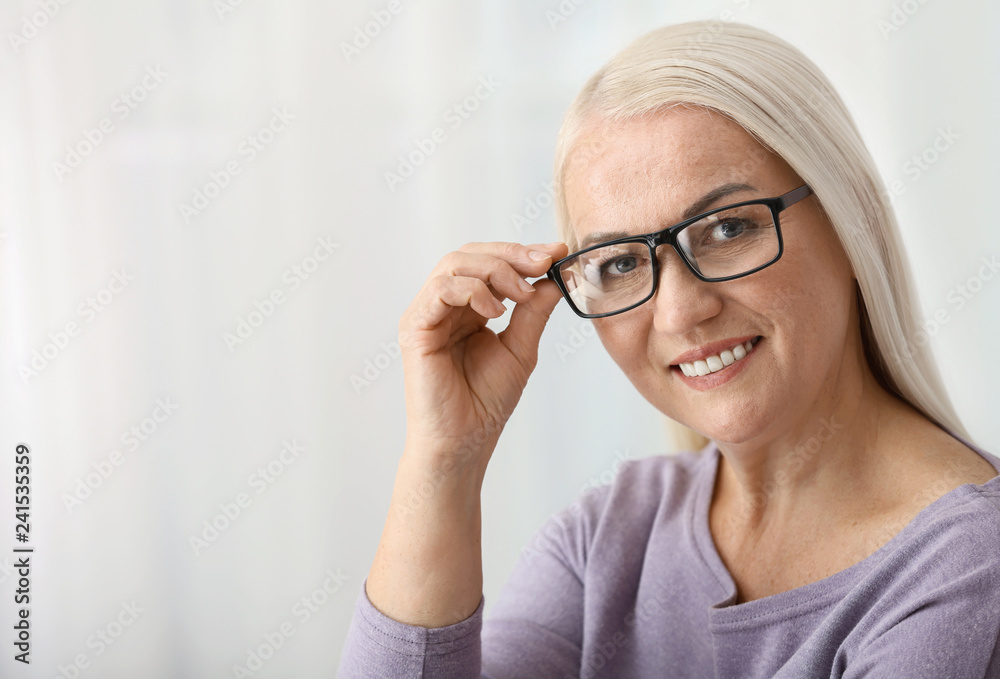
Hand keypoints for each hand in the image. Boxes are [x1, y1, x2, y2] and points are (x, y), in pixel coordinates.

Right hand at [399, 240, 568, 470]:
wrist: (463, 442)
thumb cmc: (485, 403)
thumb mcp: (521, 349)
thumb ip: (533, 312)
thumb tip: (552, 278)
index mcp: (467, 309)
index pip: (489, 264)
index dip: (522, 253)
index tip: (556, 252)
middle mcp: (444, 307)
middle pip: (470, 254)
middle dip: (511, 254)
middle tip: (543, 263)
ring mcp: (427, 314)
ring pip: (454, 264)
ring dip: (495, 271)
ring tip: (520, 295)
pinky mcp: (415, 327)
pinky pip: (440, 289)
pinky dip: (472, 290)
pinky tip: (494, 310)